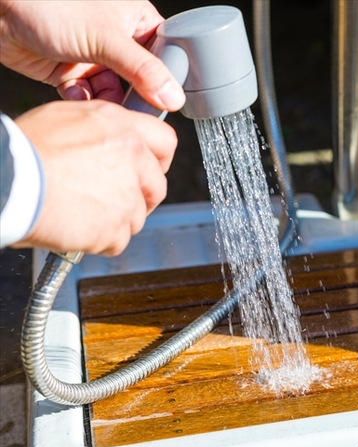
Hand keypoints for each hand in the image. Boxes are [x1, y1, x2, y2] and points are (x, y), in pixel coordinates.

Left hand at [0, 0, 183, 109]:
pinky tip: (77, 95)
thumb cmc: (50, 4)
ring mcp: (94, 56)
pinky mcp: (71, 71)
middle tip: (136, 110)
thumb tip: (174, 96)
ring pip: (115, 91)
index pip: (166, 56)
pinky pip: (88, 95)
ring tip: (103, 106)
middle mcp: (118, 39)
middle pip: (142, 79)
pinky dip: (84, 100)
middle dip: (136, 96)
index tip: (168, 101)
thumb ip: (143, 70)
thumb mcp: (106, 38)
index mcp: (137, 21)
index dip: (169, 80)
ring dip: (109, 102)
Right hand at [12, 100, 176, 255]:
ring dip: (115, 220)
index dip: (158, 160)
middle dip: (140, 197)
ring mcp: (126, 196)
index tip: (150, 171)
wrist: (8, 182)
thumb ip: (100, 129)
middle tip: (115, 201)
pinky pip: (117, 241)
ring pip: (136, 216)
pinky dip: (99, 240)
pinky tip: (75, 228)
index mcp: (120, 128)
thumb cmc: (22, 151)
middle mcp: (131, 159)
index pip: (165, 142)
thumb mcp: (64, 118)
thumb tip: (110, 138)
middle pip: (157, 186)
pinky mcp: (115, 228)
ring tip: (81, 213)